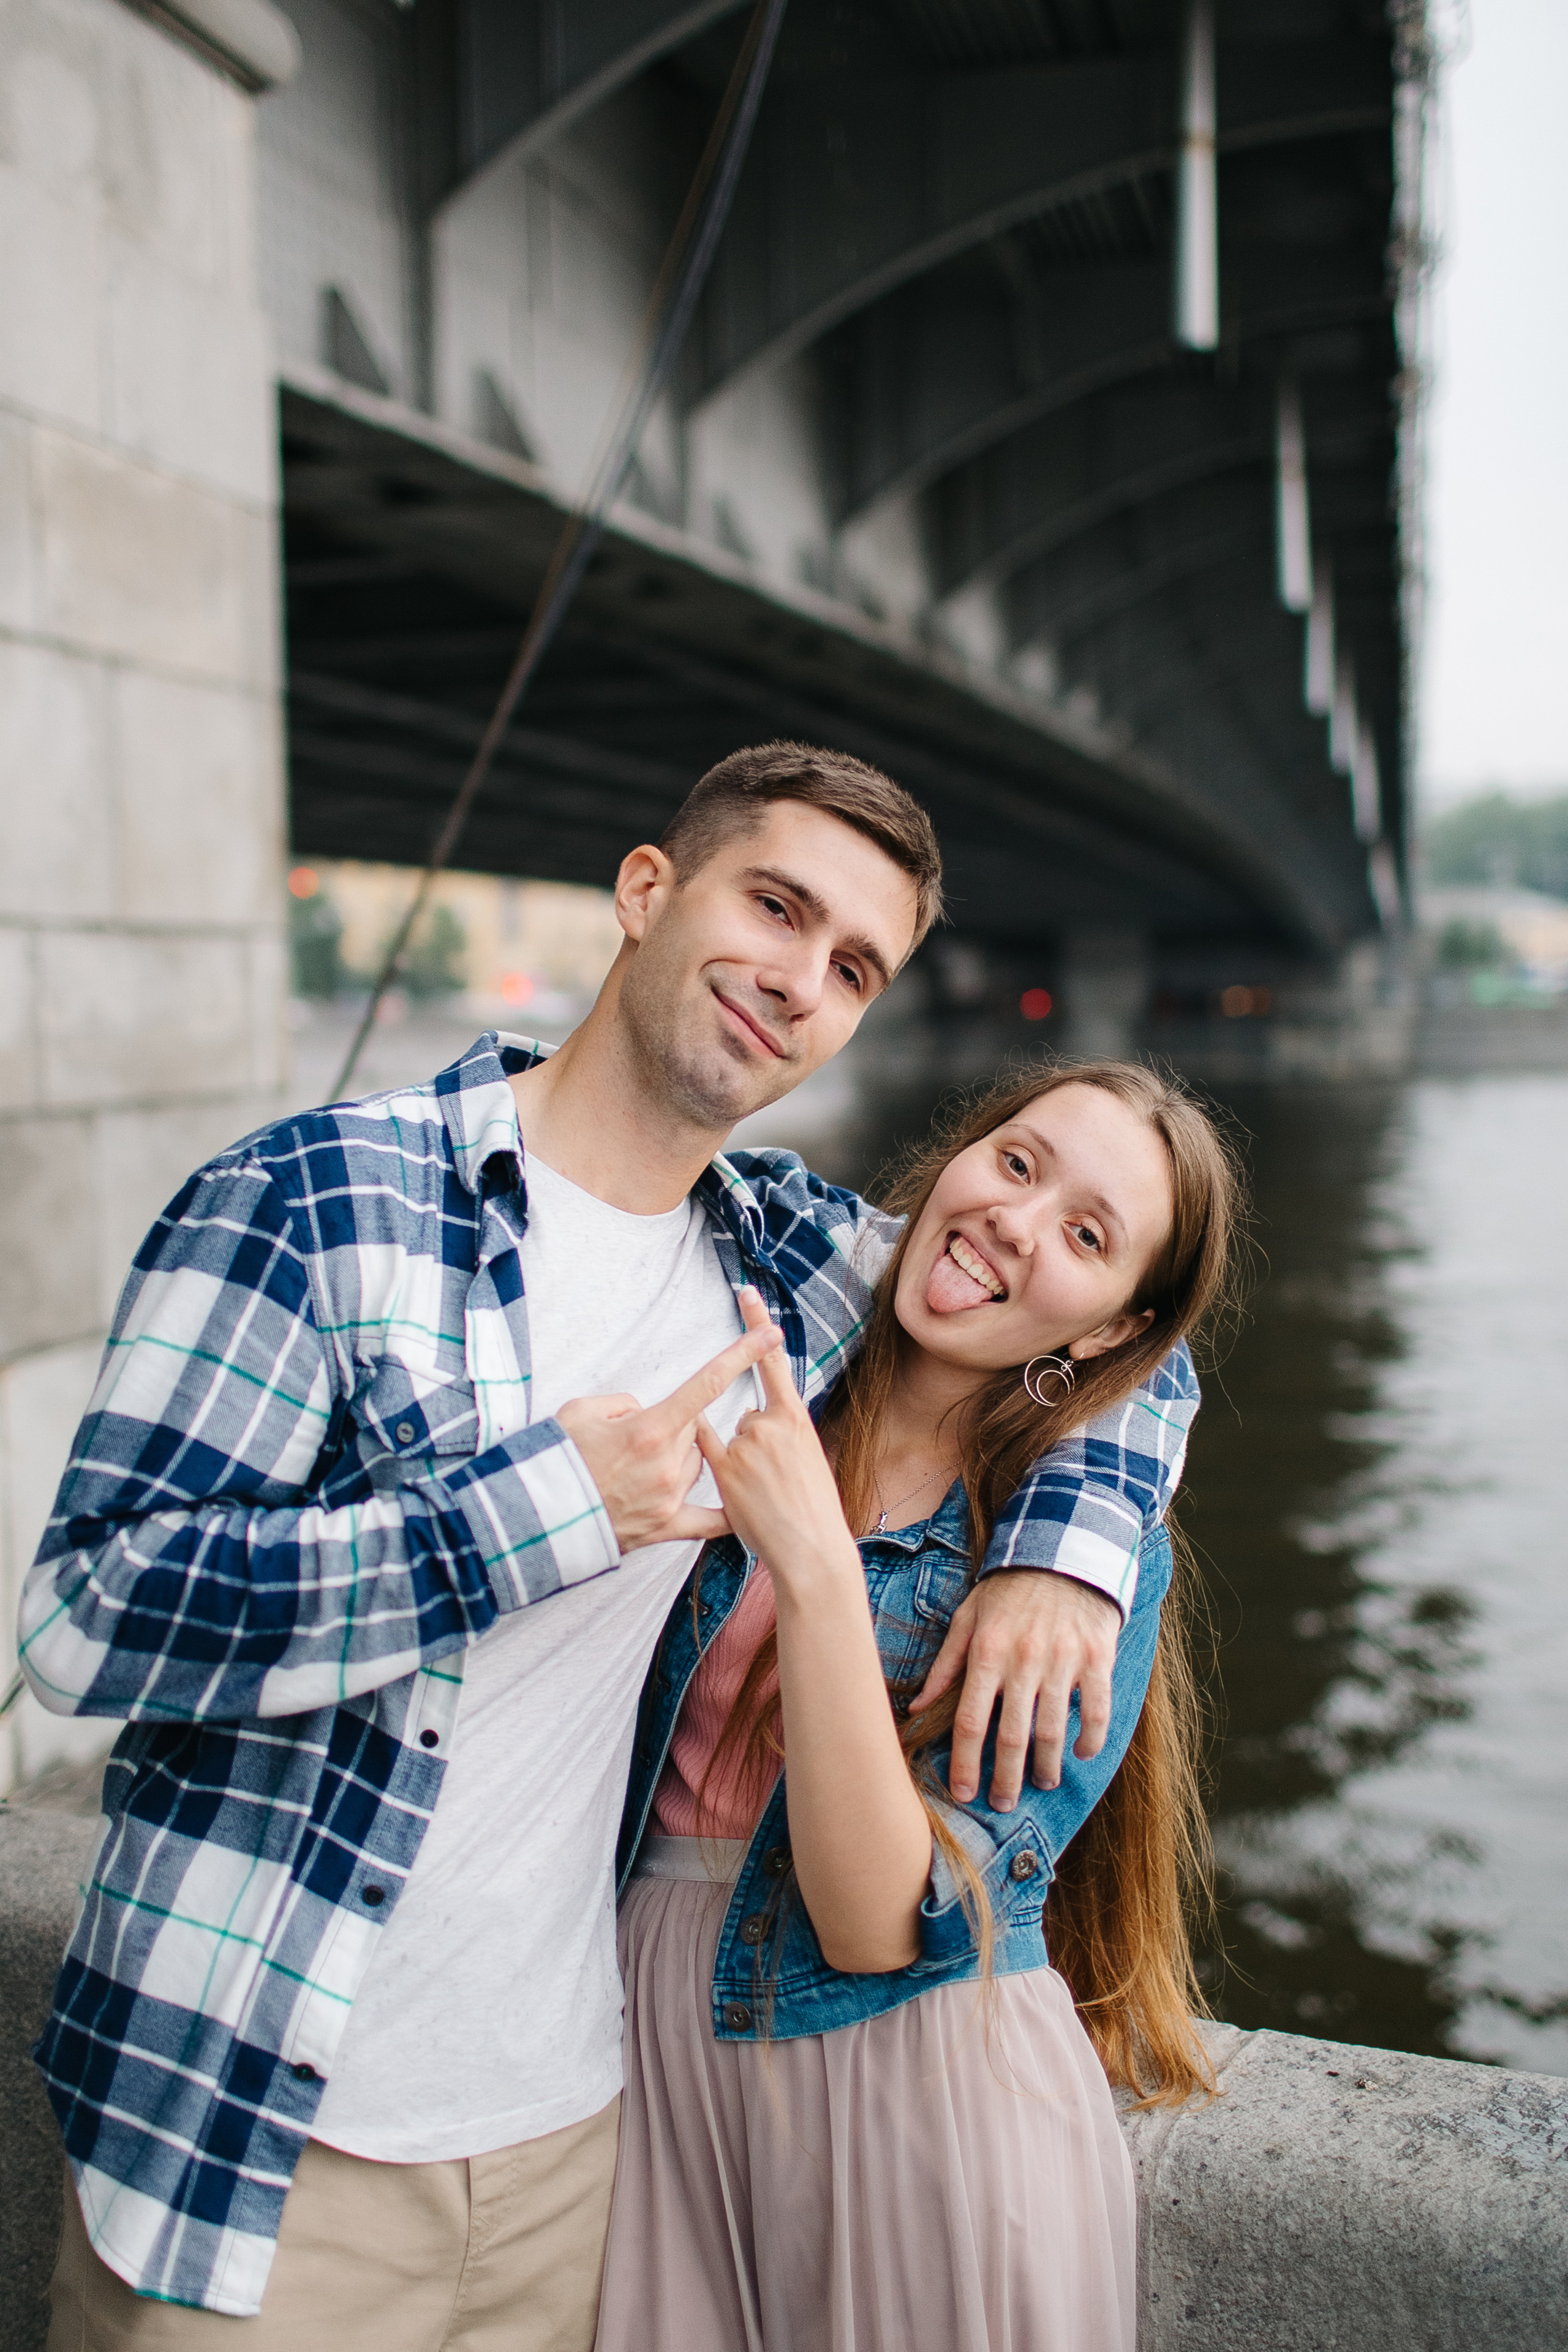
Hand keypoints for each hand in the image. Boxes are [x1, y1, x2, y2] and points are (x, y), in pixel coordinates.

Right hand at [556, 1318, 782, 1551]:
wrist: (537, 1519)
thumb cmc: (557, 1460)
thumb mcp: (583, 1411)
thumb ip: (626, 1405)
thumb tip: (649, 1415)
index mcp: (650, 1428)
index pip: (708, 1383)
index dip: (742, 1355)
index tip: (771, 1334)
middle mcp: (668, 1463)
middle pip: (694, 1429)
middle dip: (674, 1425)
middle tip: (635, 1439)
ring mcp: (670, 1497)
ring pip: (695, 1464)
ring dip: (678, 1459)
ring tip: (636, 1471)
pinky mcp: (666, 1527)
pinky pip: (707, 1520)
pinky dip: (720, 1513)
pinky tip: (738, 1509)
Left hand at [692, 1291, 857, 1582]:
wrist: (811, 1548)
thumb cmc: (814, 1509)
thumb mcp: (810, 1459)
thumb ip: (783, 1435)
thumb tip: (751, 1423)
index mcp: (797, 1419)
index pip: (773, 1361)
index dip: (758, 1325)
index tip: (745, 1292)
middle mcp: (769, 1424)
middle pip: (747, 1418)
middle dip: (754, 1444)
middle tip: (776, 1480)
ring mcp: (746, 1445)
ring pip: (731, 1440)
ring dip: (740, 1462)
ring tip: (764, 1494)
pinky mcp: (724, 1469)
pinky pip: (708, 1451)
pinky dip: (716, 1463)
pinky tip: (738, 1488)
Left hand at [909, 1569, 1118, 1809]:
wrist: (1063, 1553)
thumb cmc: (1008, 1592)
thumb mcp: (968, 1618)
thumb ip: (945, 1665)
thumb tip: (917, 1707)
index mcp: (987, 1652)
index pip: (971, 1720)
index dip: (966, 1763)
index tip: (963, 1793)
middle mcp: (1024, 1659)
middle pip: (1012, 1735)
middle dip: (1006, 1779)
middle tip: (1002, 1803)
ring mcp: (1063, 1660)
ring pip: (1053, 1729)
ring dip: (1046, 1766)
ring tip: (1040, 1783)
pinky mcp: (1096, 1657)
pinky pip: (1097, 1710)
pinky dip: (1091, 1738)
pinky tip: (1080, 1754)